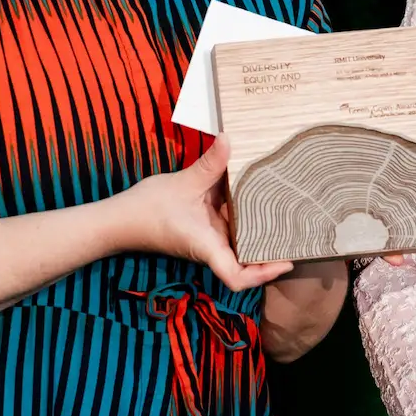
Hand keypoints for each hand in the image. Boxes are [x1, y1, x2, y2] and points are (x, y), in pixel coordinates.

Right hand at [120, 136, 292, 290]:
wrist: (118, 220)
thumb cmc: (147, 210)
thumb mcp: (183, 183)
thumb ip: (209, 164)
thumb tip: (228, 138)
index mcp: (207, 246)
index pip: (237, 277)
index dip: (263, 275)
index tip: (286, 262)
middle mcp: (210, 248)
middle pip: (246, 262)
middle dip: (270, 252)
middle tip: (297, 232)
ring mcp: (206, 239)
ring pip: (239, 242)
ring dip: (258, 232)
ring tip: (285, 213)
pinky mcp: (202, 228)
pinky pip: (228, 227)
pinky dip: (242, 217)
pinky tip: (255, 197)